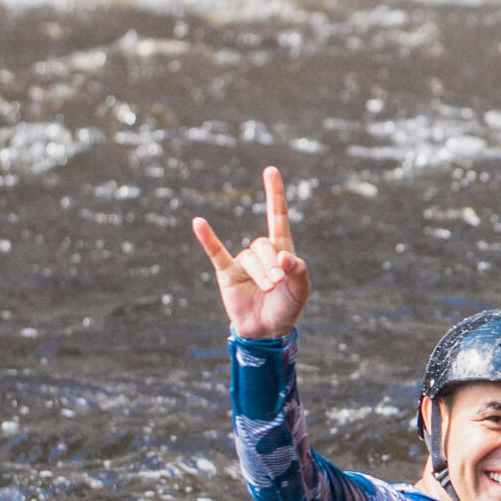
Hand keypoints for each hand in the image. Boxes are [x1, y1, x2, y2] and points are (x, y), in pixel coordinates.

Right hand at [191, 166, 311, 338]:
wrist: (268, 330)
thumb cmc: (288, 306)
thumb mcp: (302, 290)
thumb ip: (299, 271)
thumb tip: (285, 256)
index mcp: (283, 249)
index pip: (278, 216)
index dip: (275, 194)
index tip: (271, 170)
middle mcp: (261, 252)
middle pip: (264, 245)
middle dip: (274, 264)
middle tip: (279, 283)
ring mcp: (243, 262)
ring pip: (251, 257)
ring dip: (261, 273)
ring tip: (269, 288)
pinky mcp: (227, 274)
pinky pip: (216, 253)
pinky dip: (208, 238)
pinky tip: (198, 223)